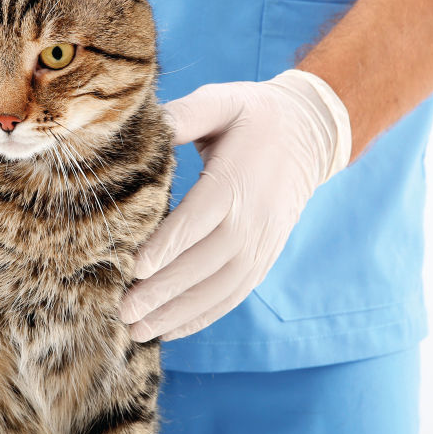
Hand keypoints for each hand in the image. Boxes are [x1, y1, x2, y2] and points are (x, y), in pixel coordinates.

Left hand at [119, 70, 350, 340]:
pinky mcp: (264, 258)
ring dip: (178, 313)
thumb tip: (146, 124)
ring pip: (219, 288)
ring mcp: (262, 244)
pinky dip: (202, 316)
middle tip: (123, 310)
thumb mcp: (221, 101)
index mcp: (236, 181)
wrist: (309, 135)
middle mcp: (253, 219)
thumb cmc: (252, 115)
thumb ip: (184, 114)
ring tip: (137, 332)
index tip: (136, 268)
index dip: (169, 245)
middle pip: (205, 263)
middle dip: (164, 290)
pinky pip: (233, 294)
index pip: (200, 219)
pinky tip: (170, 330)